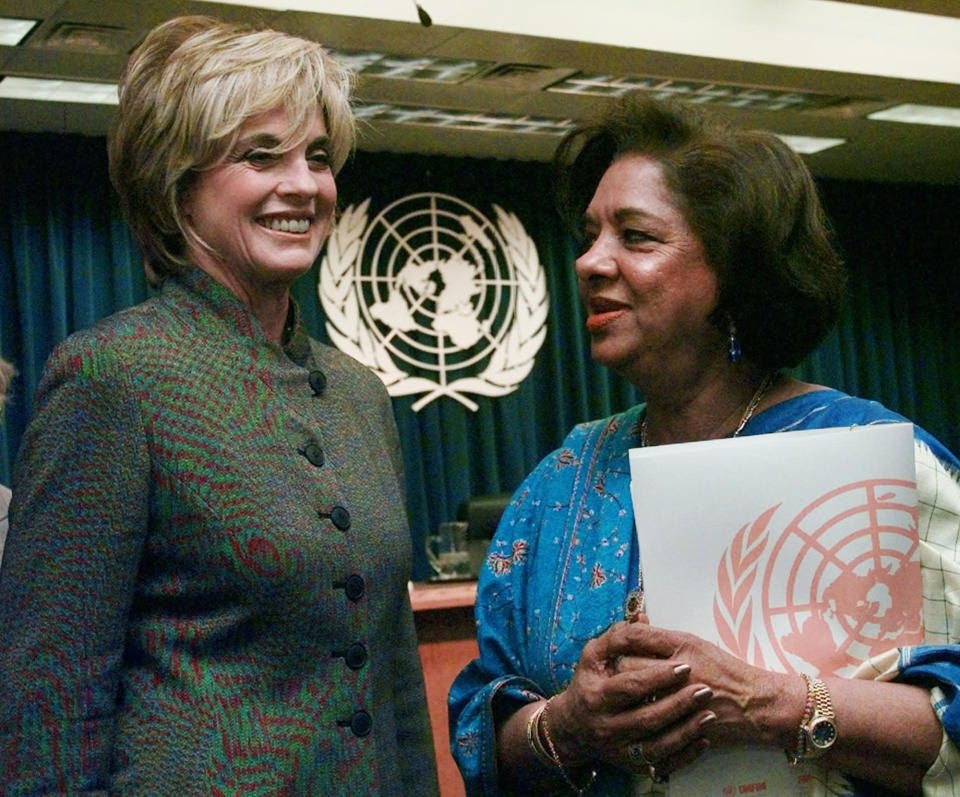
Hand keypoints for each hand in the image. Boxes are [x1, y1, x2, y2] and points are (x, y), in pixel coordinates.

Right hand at [544, 620, 715, 776]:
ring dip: (685, 731)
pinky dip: (685, 754)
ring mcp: (619, 749)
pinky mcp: (631, 765)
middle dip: (678, 704)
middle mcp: (606, 726)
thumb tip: (642, 617)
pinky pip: (662, 764)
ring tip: (708, 714)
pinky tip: (703, 739)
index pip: (630, 686)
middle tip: (705, 689)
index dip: (658, 677)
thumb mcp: (593, 656)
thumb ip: (617, 637)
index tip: (685, 666)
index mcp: (596, 696)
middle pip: (646, 718)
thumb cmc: (587, 684)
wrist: (572, 728)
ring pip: (657, 745)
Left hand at [615, 623, 795, 759]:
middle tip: (615, 671)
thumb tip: (637, 620)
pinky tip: (637, 716)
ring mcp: (681, 699)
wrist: (756, 704)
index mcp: (683, 645)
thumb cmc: (725, 670)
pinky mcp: (683, 724)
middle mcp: (681, 670)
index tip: (614, 644)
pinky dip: (638, 720)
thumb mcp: (696, 643)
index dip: (619, 639)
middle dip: (618, 668)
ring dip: (624, 695)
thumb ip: (663, 635)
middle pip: (627, 666)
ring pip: (633, 696)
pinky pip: (647, 723)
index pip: (635, 636)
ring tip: (623, 694)